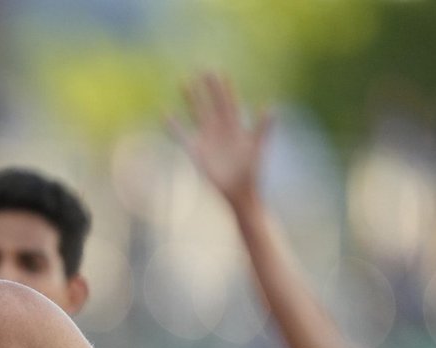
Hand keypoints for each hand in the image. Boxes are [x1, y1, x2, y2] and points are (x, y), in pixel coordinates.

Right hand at [169, 72, 271, 208]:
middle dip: (208, 86)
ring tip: (184, 82)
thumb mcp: (258, 148)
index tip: (220, 72)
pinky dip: (173, 126)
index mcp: (236, 126)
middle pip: (212, 103)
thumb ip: (263, 128)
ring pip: (197, 113)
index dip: (224, 88)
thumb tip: (270, 108)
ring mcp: (207, 138)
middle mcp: (220, 129)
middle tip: (203, 68)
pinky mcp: (196, 150)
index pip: (229, 102)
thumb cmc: (252, 171)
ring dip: (191, 98)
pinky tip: (165, 114)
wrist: (239, 191)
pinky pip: (181, 135)